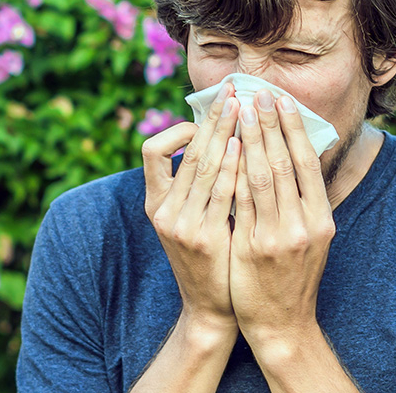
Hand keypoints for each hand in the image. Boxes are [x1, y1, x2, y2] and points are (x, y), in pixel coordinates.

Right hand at [142, 82, 241, 334]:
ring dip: (224, 131)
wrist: (215, 307)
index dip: (177, 127)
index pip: (151, 150)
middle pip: (187, 151)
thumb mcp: (191, 220)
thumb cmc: (211, 257)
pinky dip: (231, 166)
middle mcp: (163, 211)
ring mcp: (181, 225)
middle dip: (212, 116)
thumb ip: (196, 187)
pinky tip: (244, 147)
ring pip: (203, 166)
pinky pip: (219, 193)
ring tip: (242, 106)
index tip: (206, 115)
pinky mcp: (202, 238)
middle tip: (232, 88)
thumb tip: (216, 140)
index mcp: (156, 203)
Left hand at [230, 90, 336, 346]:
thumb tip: (301, 154)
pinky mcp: (252, 248)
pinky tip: (226, 149)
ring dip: (249, 139)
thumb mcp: (314, 237)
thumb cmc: (295, 276)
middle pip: (283, 163)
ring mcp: (278, 237)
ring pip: (260, 176)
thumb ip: (307, 200)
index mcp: (322, 218)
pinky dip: (233, 171)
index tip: (281, 100)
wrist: (283, 324)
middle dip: (268, 124)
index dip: (293, 128)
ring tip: (239, 111)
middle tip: (257, 93)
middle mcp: (304, 224)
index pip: (307, 162)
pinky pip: (240, 201)